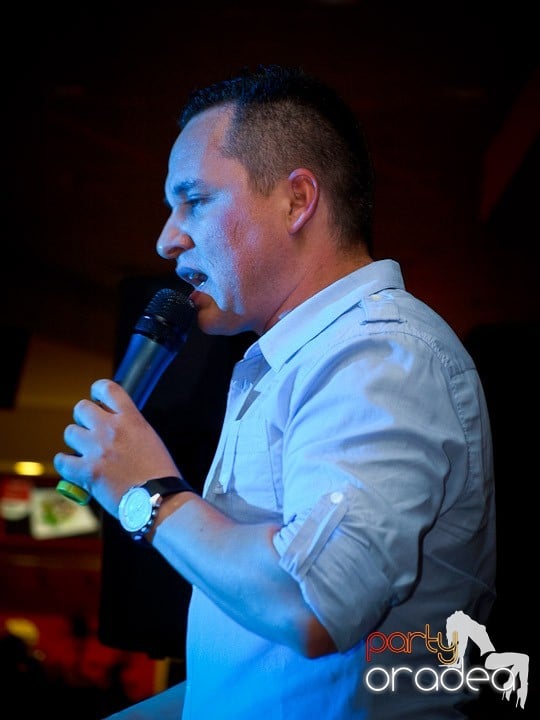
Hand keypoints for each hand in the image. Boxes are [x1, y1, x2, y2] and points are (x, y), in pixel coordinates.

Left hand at [53, 378, 179, 516]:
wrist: (159, 498)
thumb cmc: (159, 472)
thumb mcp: (149, 438)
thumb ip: (130, 426)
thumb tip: (113, 422)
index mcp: (131, 419)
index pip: (107, 388)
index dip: (98, 390)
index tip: (97, 398)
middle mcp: (112, 430)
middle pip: (82, 408)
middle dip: (84, 418)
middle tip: (90, 431)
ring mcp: (98, 450)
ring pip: (70, 432)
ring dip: (76, 441)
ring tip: (84, 452)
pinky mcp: (88, 472)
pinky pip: (63, 460)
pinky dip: (65, 463)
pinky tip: (72, 466)